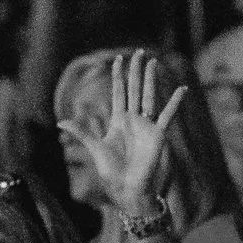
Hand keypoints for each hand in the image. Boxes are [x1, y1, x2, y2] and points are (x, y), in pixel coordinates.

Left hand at [59, 52, 185, 219]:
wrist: (128, 189)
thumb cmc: (112, 173)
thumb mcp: (94, 148)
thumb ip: (81, 132)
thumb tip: (61, 122)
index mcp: (119, 121)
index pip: (118, 92)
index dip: (118, 75)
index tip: (118, 59)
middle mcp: (134, 120)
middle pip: (135, 89)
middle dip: (136, 70)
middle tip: (140, 52)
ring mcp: (147, 126)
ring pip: (149, 96)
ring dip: (151, 79)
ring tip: (154, 62)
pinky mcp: (158, 135)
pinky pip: (168, 115)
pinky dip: (175, 103)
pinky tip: (182, 90)